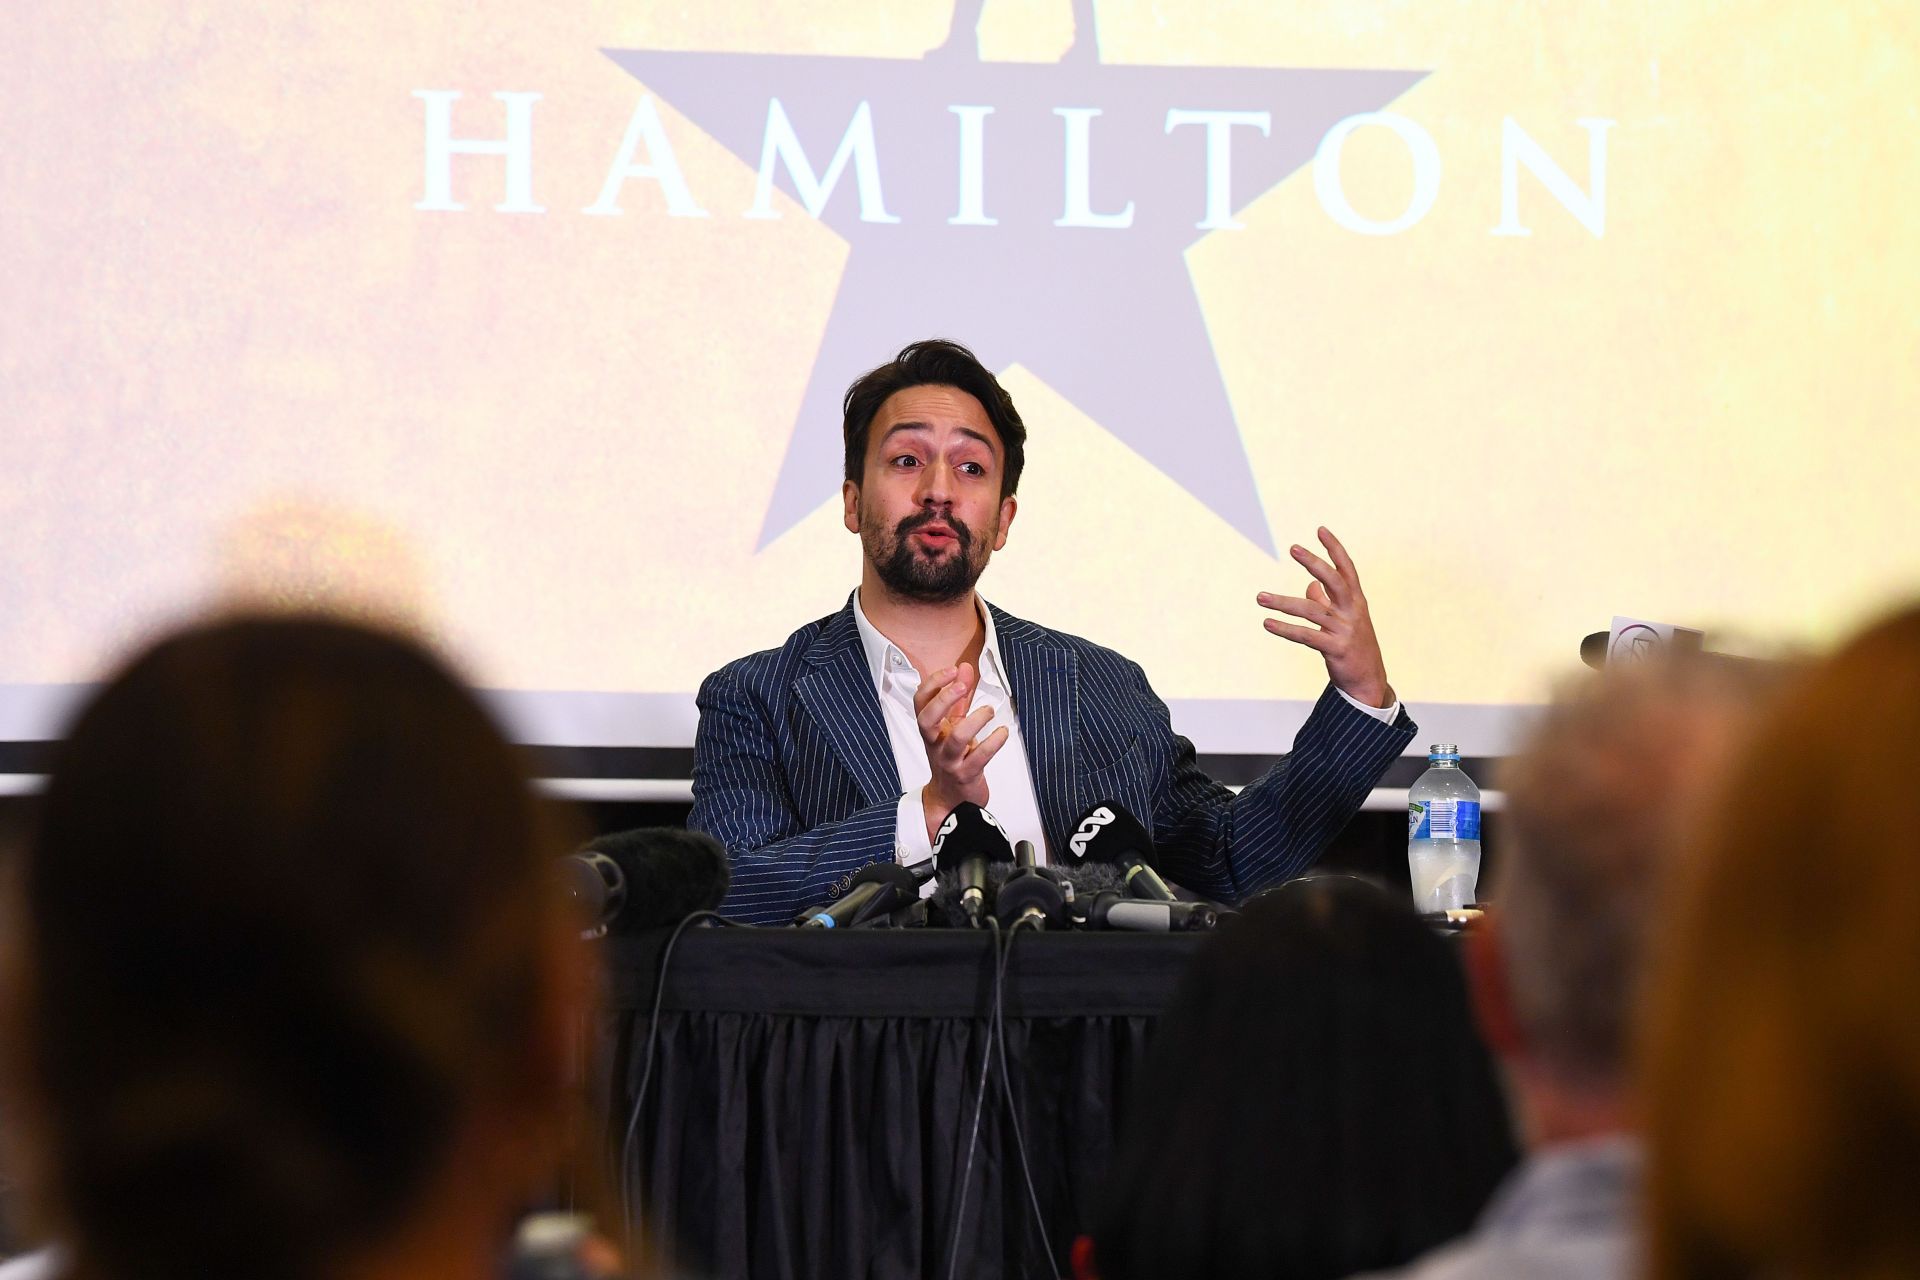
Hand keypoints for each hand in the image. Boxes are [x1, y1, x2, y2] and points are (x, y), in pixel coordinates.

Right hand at [915, 662, 1009, 842]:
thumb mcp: (953, 725)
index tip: (951, 670)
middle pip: (927, 719)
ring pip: (956, 739)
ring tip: (989, 711)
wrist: (951, 798)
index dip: (933, 683)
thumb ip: (959, 697)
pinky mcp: (967, 775)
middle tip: (962, 686)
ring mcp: (950, 760)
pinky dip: (994, 742)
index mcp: (931, 729)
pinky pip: (980, 757)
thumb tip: (963, 667)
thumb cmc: (952, 757)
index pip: (920, 702)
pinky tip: (1003, 732)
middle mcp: (936, 744)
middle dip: (943, 699)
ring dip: (975, 720)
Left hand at [1257, 527, 1392, 708]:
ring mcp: (1345, 630)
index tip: (1320, 529)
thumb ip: (1327, 601)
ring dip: (1282, 603)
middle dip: (1314, 563)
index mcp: (1356, 601)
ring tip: (1260, 597)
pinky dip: (1285, 629)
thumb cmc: (1354, 646)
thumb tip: (1310, 585)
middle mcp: (1353, 611)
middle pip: (1334, 581)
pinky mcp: (1335, 649)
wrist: (1369, 681)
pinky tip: (1267, 624)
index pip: (1347, 569)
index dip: (1335, 549)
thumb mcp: (1346, 620)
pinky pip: (1306, 635)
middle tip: (1294, 548)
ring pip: (1311, 610)